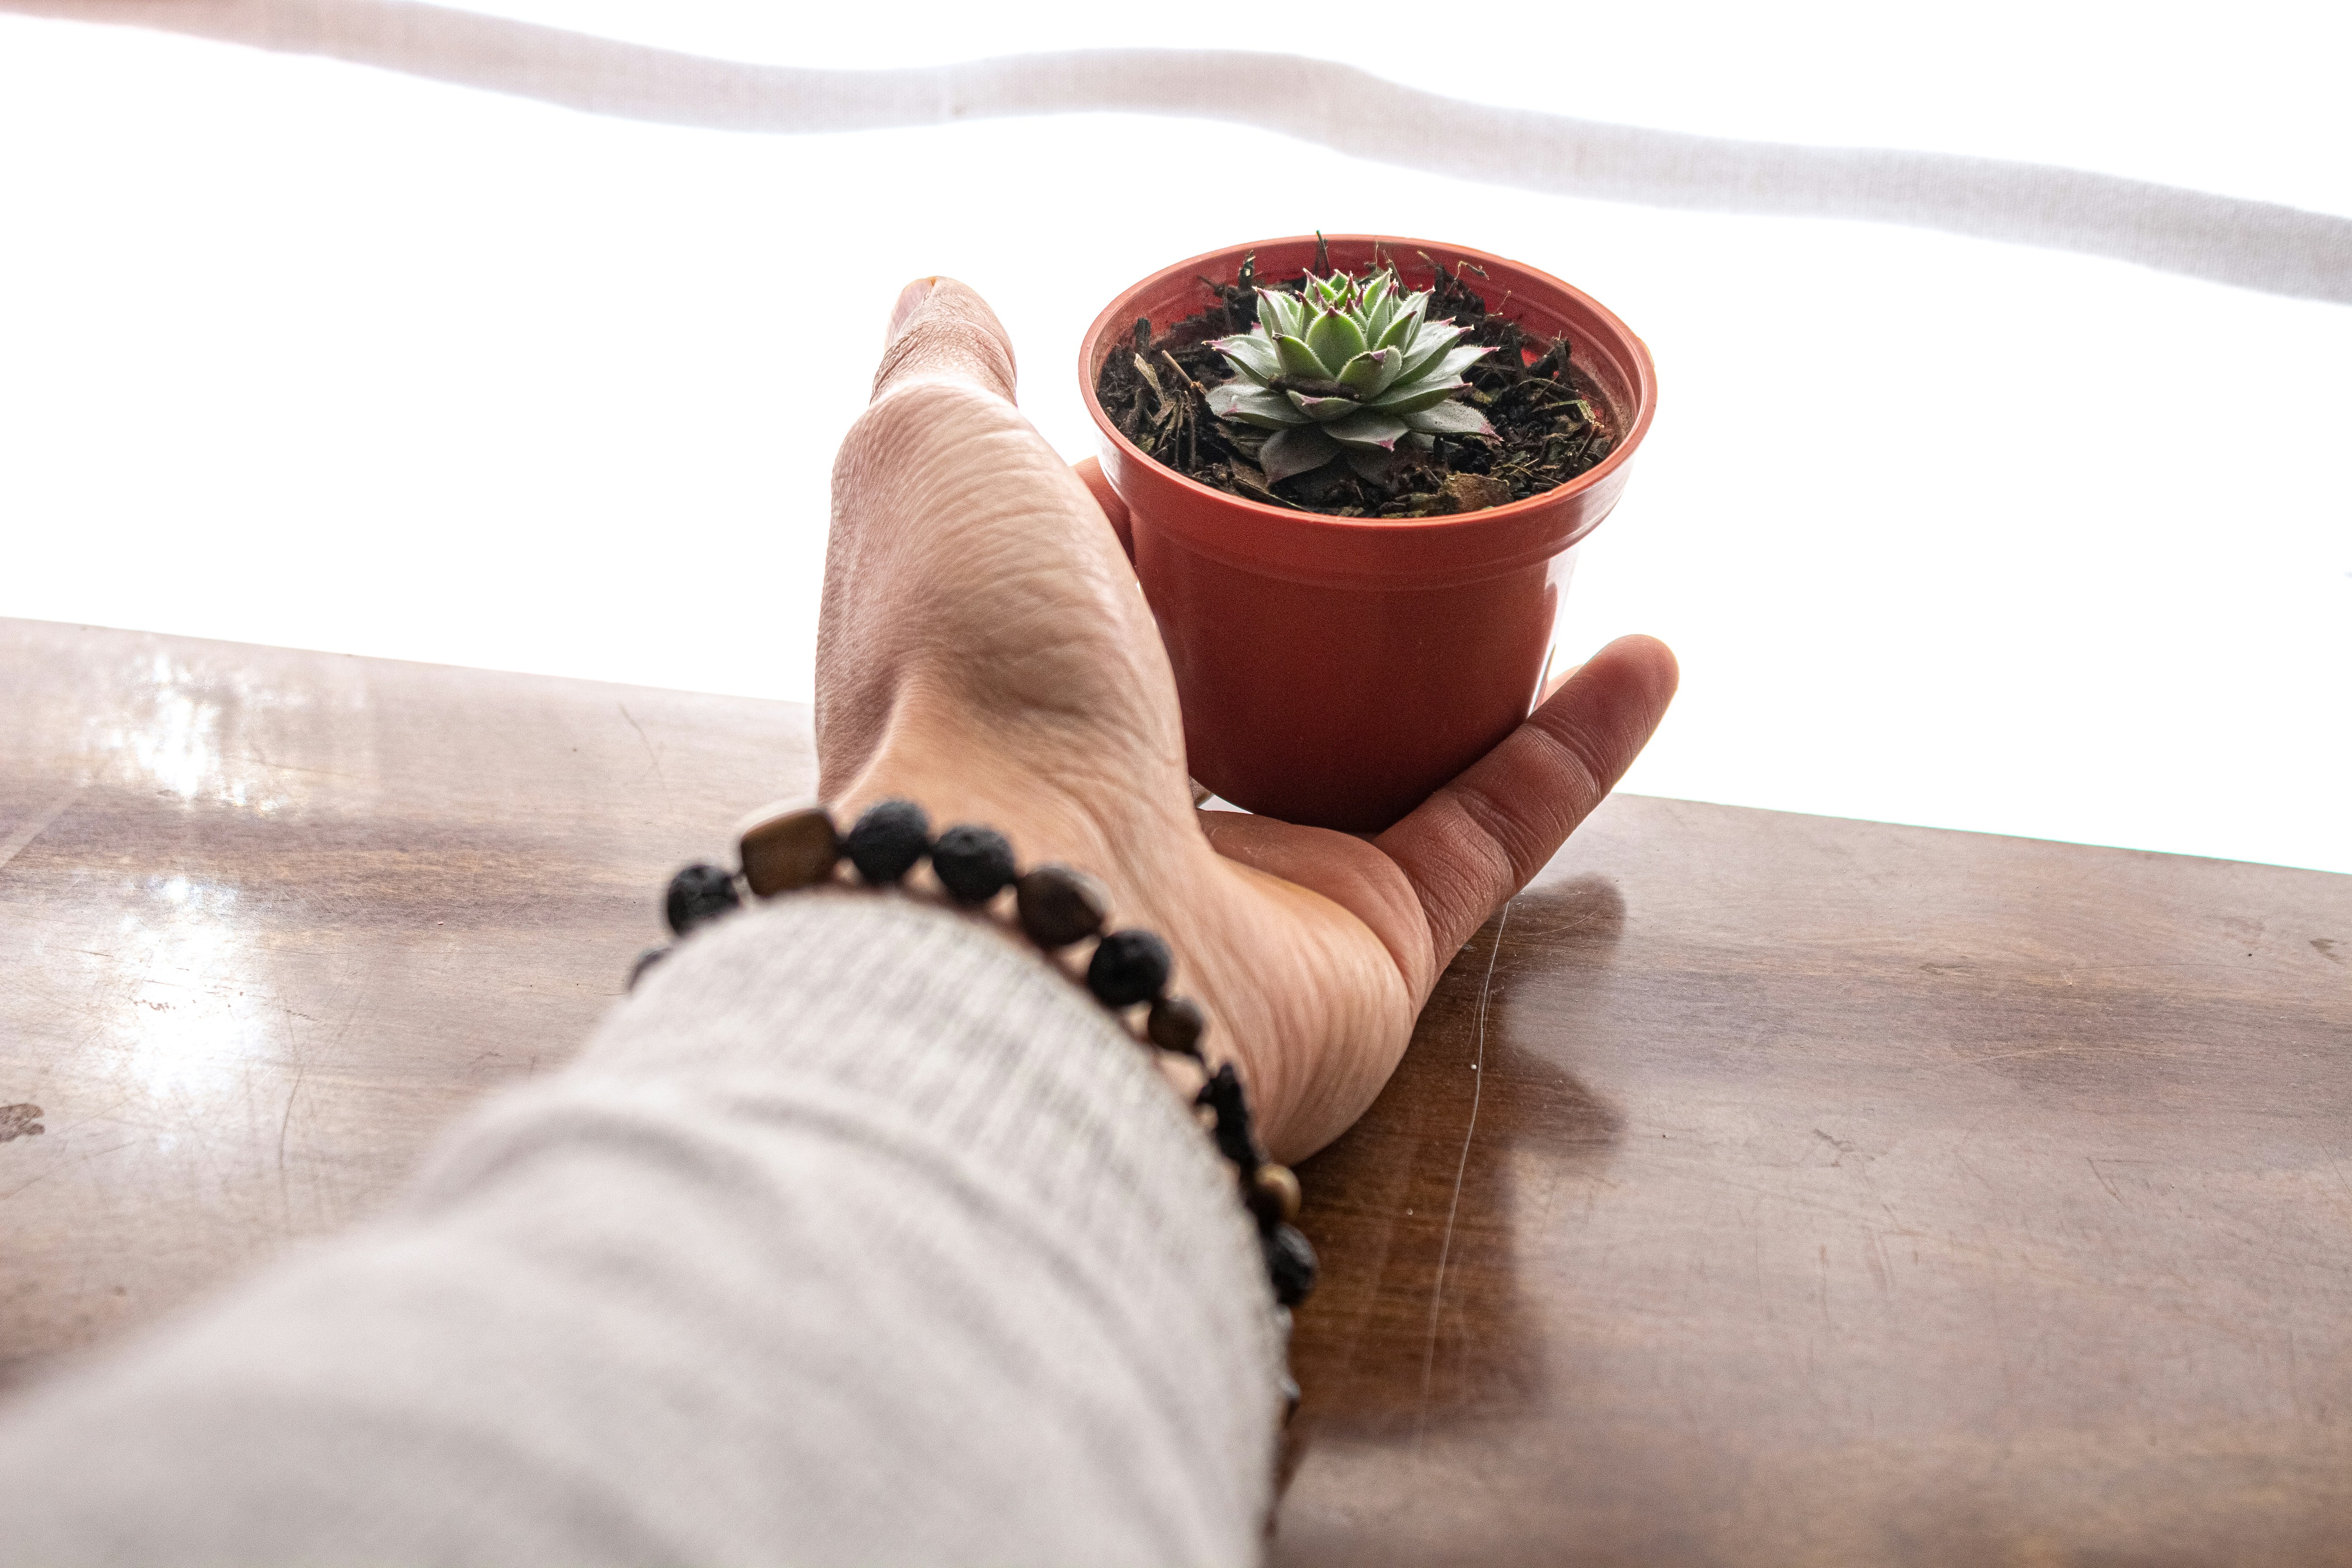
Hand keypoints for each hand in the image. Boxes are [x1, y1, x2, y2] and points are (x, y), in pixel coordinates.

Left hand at [818, 278, 1676, 1162]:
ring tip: (1548, 554)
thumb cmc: (972, 669)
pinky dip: (1573, 750)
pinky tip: (1650, 657)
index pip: (1095, 567)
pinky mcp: (1362, 944)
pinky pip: (1488, 833)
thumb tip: (948, 295)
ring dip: (1471, 660)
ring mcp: (1241, 875)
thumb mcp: (930, 456)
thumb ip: (944, 371)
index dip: (1167, 488)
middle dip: (1326, 582)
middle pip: (1243, 666)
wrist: (1037, 912)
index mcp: (1011, 670)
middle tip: (1415, 477)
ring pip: (1378, 750)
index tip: (1251, 412)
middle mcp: (1117, 784)